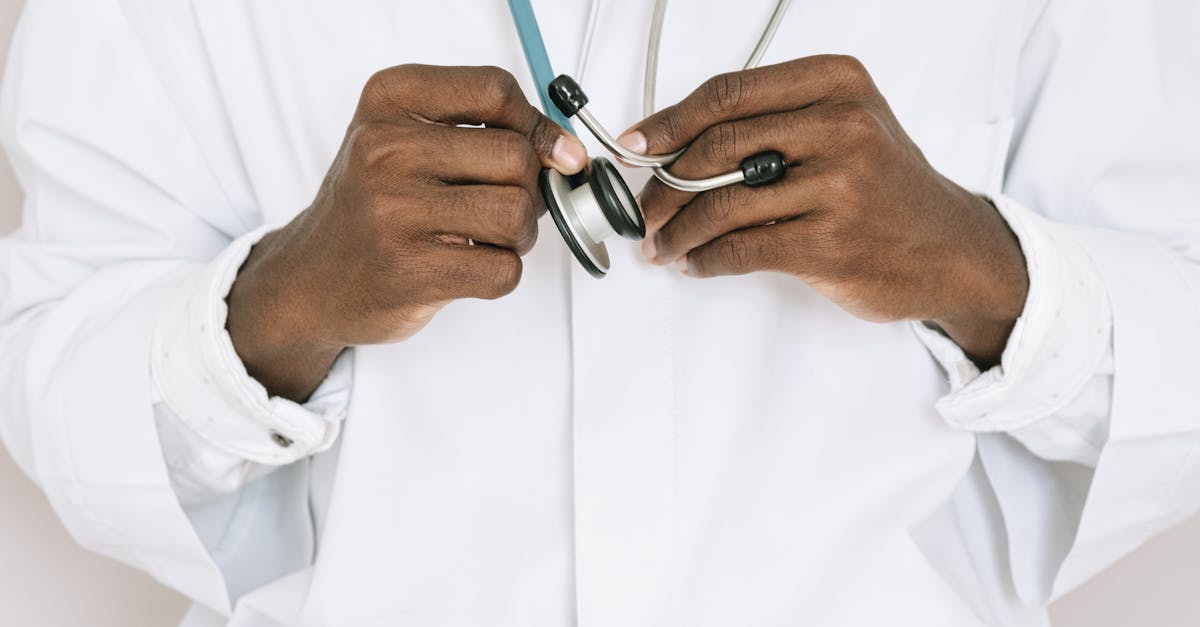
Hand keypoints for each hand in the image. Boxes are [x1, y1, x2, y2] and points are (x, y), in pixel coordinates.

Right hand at [226, 65, 585, 400]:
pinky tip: (468, 267)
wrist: (314, 278)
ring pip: (516, 213)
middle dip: (528, 188)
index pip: (494, 89)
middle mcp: (384, 149)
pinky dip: (501, 273)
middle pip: (515, 155)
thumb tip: (568, 153)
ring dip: (519, 234)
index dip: (533, 124)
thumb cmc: (376, 205)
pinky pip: (503, 270)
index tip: (540, 150)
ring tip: (485, 238)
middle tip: (500, 205)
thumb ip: (489, 130)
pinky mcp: (409, 271)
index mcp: (388, 100)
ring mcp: (394, 212)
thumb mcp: (412, 140)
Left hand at [621, 55, 1026, 365]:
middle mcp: (842, 126)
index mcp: (838, 83)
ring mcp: (839, 186)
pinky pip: (741, 248)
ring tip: (661, 243)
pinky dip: (705, 259)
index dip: (669, 121)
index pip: (729, 94)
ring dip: (676, 229)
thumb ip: (774, 123)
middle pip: (716, 146)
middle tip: (642, 206)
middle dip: (664, 182)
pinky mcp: (830, 243)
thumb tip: (675, 144)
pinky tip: (695, 263)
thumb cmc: (888, 186)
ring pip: (722, 203)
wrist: (952, 248)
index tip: (635, 145)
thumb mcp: (847, 126)